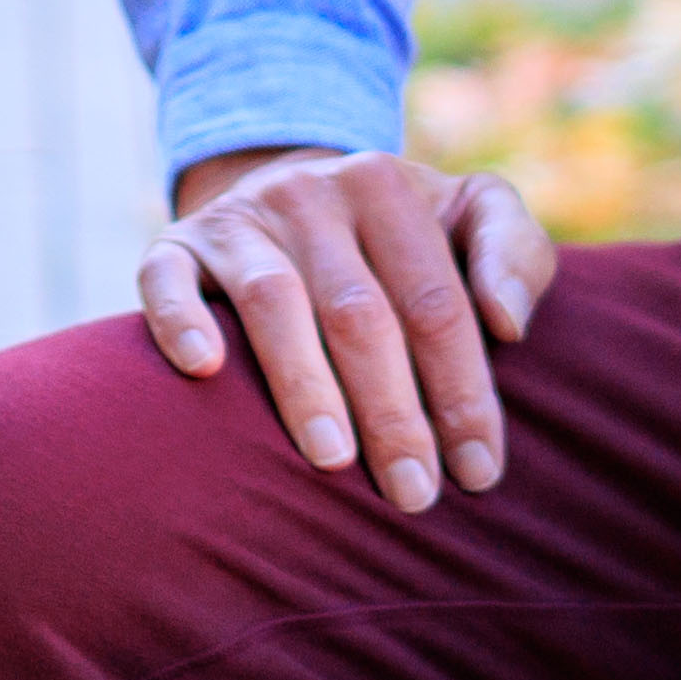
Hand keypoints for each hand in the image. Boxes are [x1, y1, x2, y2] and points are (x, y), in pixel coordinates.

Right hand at [138, 145, 557, 513]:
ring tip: (333, 461)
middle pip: (360, 312)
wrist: (291, 192)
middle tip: (413, 493)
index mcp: (387, 186)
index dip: (463, 390)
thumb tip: (508, 323)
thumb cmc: (401, 235)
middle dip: (393, 411)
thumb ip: (514, 254)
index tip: (479, 471)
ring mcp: (239, 219)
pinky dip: (182, 321)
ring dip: (305, 385)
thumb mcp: (469, 216)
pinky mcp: (175, 245)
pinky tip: (207, 371)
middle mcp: (311, 193)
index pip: (437, 301)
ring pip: (274, 303)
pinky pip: (166, 280)